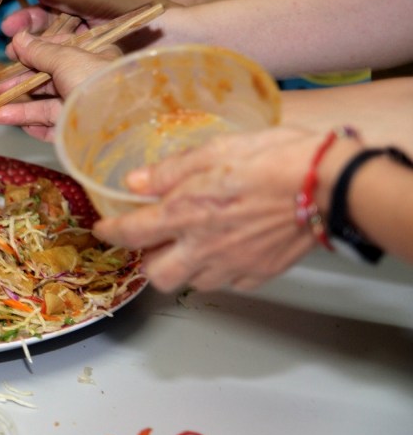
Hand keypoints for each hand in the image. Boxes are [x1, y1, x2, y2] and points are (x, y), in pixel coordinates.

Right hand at [0, 31, 114, 140]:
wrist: (118, 123)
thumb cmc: (96, 80)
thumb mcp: (67, 58)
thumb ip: (40, 51)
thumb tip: (19, 38)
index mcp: (94, 57)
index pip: (59, 50)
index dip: (33, 51)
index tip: (10, 52)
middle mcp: (88, 81)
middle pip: (48, 80)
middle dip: (19, 84)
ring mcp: (83, 106)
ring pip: (46, 105)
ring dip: (19, 108)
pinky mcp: (78, 130)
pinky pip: (52, 126)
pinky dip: (32, 126)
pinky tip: (13, 124)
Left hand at [93, 127, 334, 291]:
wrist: (330, 184)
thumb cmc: (277, 159)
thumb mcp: (216, 150)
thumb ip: (170, 171)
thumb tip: (134, 183)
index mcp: (186, 213)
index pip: (132, 233)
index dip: (110, 232)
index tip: (103, 228)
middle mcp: (204, 247)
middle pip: (156, 274)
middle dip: (148, 261)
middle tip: (154, 241)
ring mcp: (233, 265)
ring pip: (192, 283)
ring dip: (184, 268)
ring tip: (192, 246)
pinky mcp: (260, 273)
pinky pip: (230, 284)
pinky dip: (221, 272)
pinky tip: (228, 251)